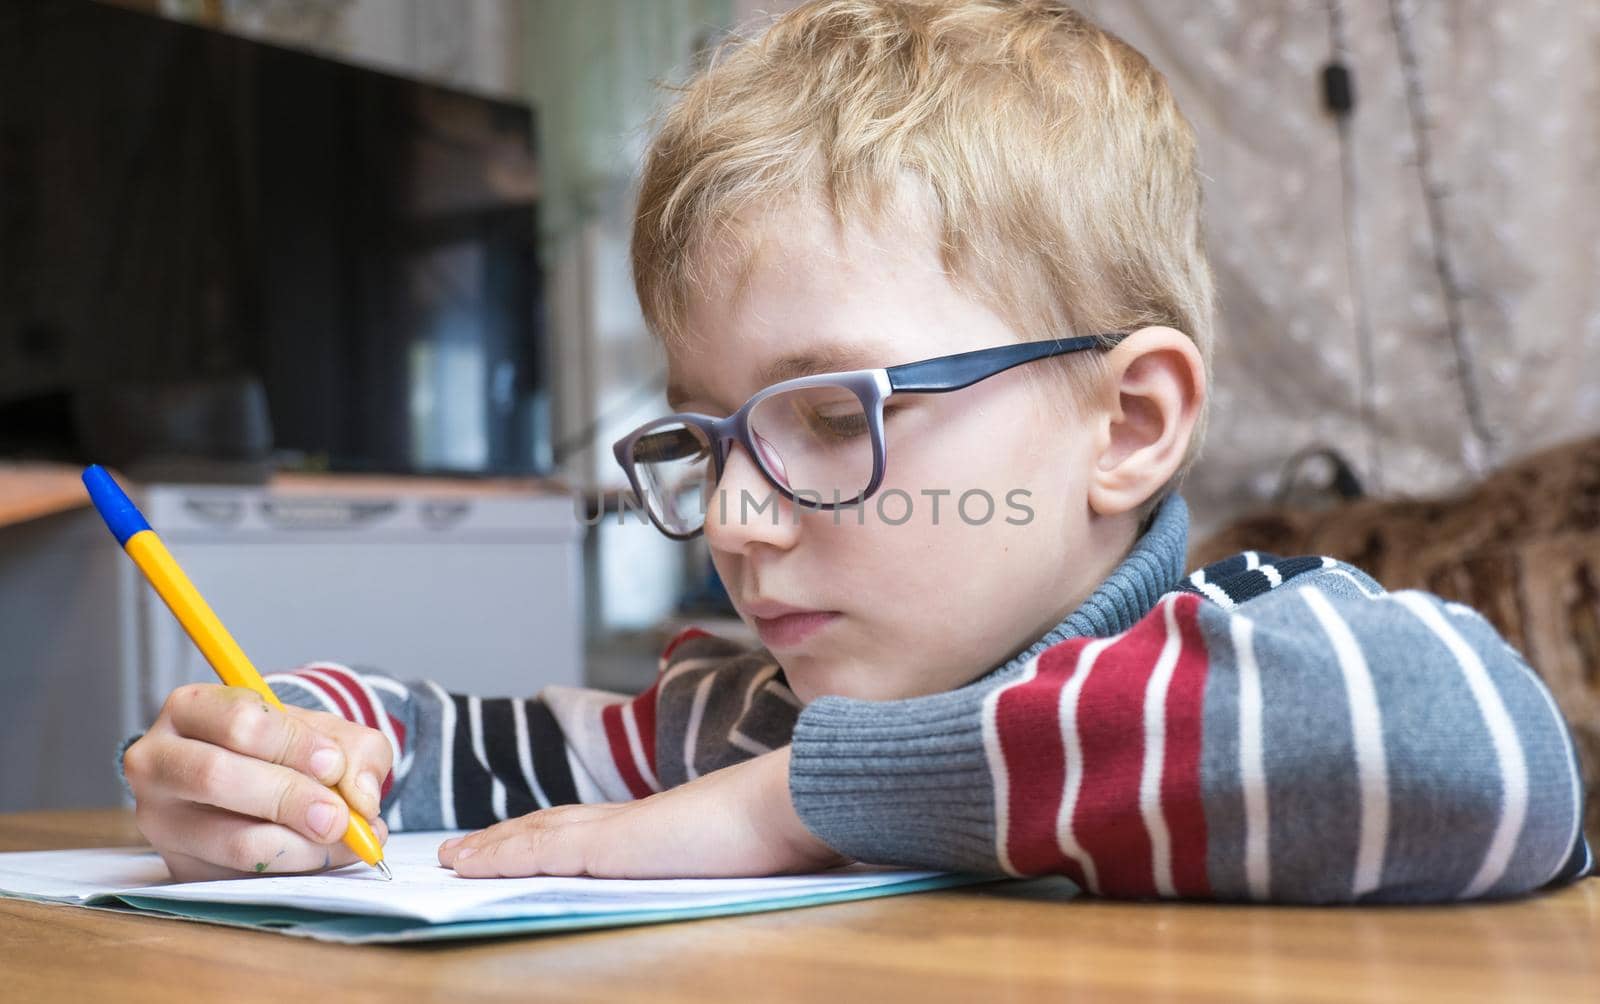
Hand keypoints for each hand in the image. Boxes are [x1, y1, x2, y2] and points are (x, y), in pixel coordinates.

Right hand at [123, 683, 392, 881]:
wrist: (258, 781)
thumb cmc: (288, 748)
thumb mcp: (327, 731)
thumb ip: (356, 750)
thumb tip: (362, 799)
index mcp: (190, 708)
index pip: (238, 720)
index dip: (292, 744)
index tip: (334, 764)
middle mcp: (157, 760)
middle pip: (216, 777)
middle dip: (290, 799)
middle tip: (339, 817)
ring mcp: (159, 819)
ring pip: (230, 839)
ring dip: (299, 846)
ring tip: (341, 839)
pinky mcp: (177, 866)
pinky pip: (238, 877)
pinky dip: (291, 870)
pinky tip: (321, 856)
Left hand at [437, 746, 846, 877]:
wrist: (788, 804)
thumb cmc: (780, 829)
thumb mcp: (739, 853)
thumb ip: (718, 859)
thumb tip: (732, 867)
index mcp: (659, 827)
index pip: (589, 829)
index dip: (548, 834)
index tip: (519, 840)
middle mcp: (631, 822)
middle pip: (552, 827)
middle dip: (507, 838)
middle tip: (463, 848)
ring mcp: (618, 832)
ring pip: (536, 836)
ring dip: (491, 846)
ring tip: (454, 857)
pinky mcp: (610, 846)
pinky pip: (541, 852)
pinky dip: (501, 856)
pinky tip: (470, 864)